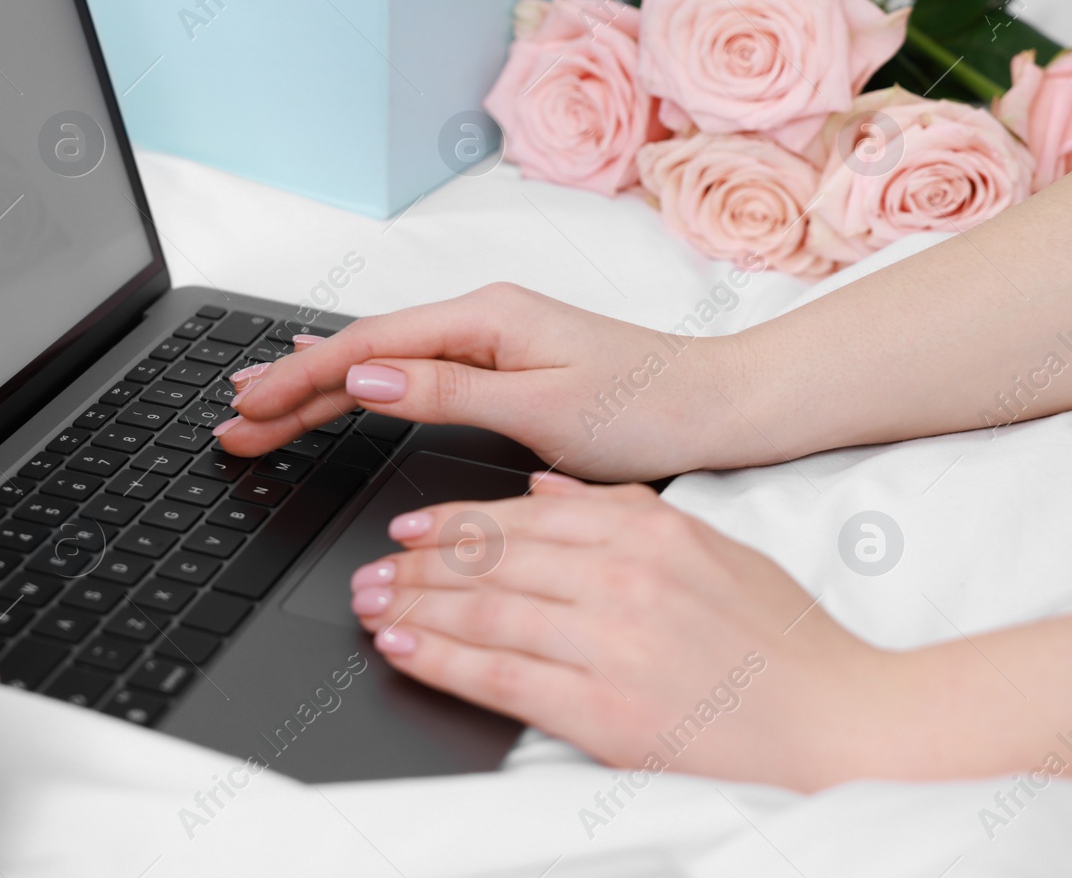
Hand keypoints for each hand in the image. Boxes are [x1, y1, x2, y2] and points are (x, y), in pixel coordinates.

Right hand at [217, 283, 743, 480]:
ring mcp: (487, 339)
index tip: (247, 408)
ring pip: (379, 364)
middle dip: (289, 387)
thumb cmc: (646, 409)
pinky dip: (360, 386)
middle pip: (360, 354)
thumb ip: (447, 392)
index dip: (297, 381)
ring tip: (257, 406)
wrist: (716, 406)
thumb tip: (365, 382)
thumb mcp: (541, 407)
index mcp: (482, 319)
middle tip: (231, 422)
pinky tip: (335, 383)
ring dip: (315, 389)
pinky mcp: (498, 364)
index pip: (364, 350)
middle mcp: (478, 319)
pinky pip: (408, 372)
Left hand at [348, 477, 905, 790]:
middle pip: (490, 560)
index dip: (451, 521)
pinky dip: (440, 659)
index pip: (521, 516)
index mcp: (646, 532)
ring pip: (482, 611)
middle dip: (415, 563)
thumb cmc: (782, 642)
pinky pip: (498, 676)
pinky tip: (403, 648)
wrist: (842, 723)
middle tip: (371, 568)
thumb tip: (546, 489)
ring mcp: (611, 643)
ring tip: (371, 605)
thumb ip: (623, 510)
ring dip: (411, 606)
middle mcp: (622, 578)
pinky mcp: (604, 711)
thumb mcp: (710, 547)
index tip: (409, 527)